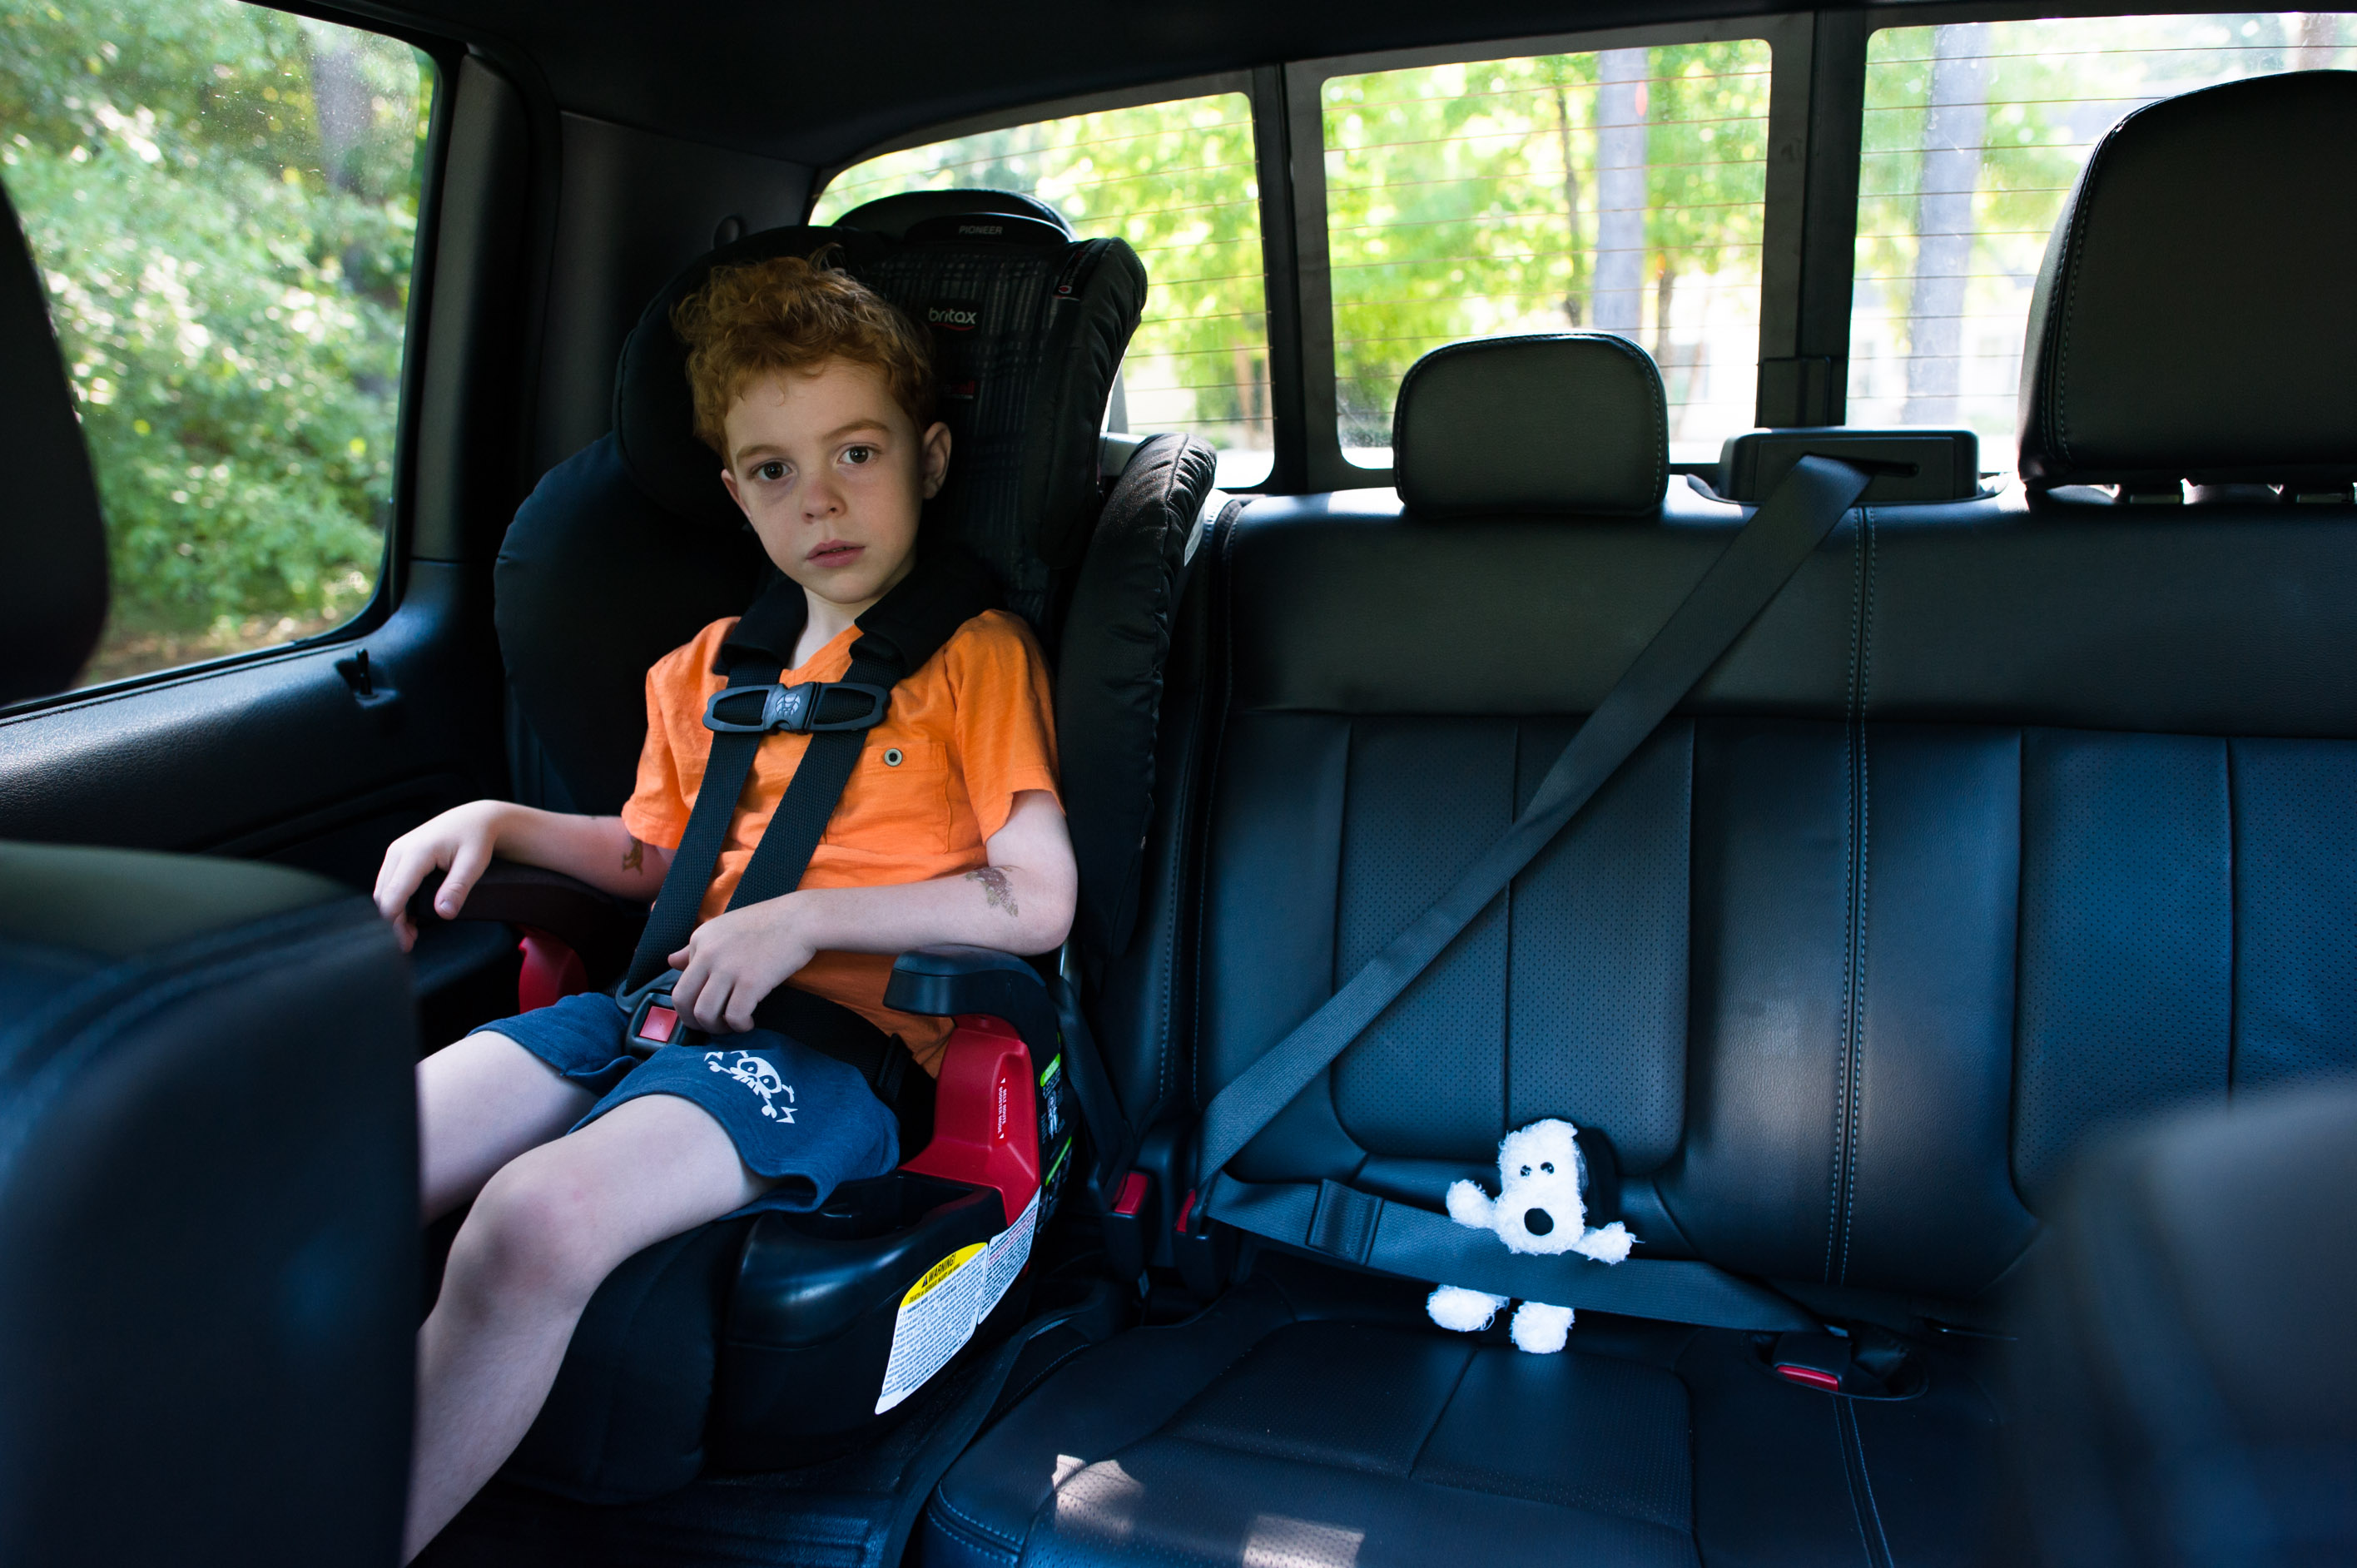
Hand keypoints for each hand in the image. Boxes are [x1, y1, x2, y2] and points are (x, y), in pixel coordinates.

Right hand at [373, 801, 509, 952]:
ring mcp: (396, 851)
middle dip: (392, 922)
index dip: (394, 922)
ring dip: (392, 913)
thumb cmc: (476, 838)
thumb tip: (443, 913)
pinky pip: (389, 882)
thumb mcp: (474, 863)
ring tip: (409, 934)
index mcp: (416, 852)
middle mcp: (399, 850)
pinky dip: (394, 901)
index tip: (404, 943)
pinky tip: (408, 917)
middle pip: (383, 895)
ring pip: (383, 890)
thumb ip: (458, 888)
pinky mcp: (398, 855)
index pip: (394, 894)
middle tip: (408, 944)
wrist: (474, 818)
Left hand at [667, 896, 819, 1033]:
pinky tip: (748, 1023)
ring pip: (704, 1013)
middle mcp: (708, 954)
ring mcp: (729, 969)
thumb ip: (695, 948)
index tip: (710, 1004)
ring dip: (715, 1027)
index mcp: (700, 939)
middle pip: (682, 1000)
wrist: (800, 919)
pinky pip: (734, 1016)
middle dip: (692, 1021)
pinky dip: (739, 1026)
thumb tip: (671, 961)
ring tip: (731, 1025)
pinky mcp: (751, 982)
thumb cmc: (766, 923)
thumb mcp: (723, 928)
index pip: (681, 980)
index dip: (693, 1000)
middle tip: (710, 1025)